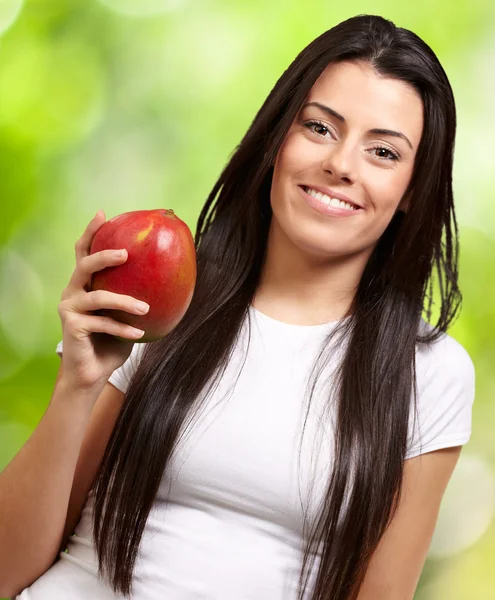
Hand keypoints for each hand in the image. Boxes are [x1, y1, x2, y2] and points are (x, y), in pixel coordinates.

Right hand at [57, 210, 149, 391]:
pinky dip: (122, 328)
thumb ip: (137, 296)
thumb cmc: (113, 342)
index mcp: (84, 284)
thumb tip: (174, 279)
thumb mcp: (127, 315)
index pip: (84, 252)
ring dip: (124, 301)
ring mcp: (69, 308)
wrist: (93, 373)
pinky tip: (138, 333)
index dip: (92, 232)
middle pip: (84, 265)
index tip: (104, 214)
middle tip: (126, 254)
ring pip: (98, 296)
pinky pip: (101, 322)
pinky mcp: (71, 326)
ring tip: (145, 308)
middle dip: (104, 256)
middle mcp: (72, 291)